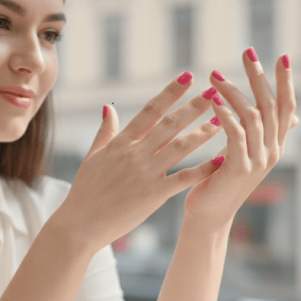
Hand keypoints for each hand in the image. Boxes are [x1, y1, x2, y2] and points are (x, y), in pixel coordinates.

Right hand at [56, 72, 223, 253]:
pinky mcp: (153, 194)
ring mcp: (145, 173)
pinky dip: (203, 170)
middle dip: (194, 106)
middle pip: (170, 124)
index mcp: (121, 142)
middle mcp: (135, 153)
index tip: (188, 76)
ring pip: (180, 147)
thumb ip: (105, 131)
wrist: (79, 224)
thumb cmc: (85, 193)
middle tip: (215, 92)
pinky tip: (220, 160)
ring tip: (222, 121)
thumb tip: (107, 107)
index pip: (150, 110)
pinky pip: (183, 178)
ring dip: (203, 132)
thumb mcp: (92, 157)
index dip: (170, 92)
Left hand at [183, 51, 299, 229]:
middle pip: (272, 105)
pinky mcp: (240, 168)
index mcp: (274, 146)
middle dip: (260, 76)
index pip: (287, 107)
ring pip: (253, 116)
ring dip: (234, 92)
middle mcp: (272, 151)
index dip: (286, 81)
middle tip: (248, 51)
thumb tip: (294, 117)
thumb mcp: (247, 154)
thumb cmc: (221, 183)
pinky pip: (235, 134)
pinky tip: (213, 101)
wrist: (209, 216)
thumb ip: (263, 133)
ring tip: (215, 76)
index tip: (282, 56)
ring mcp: (258, 160)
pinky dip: (225, 114)